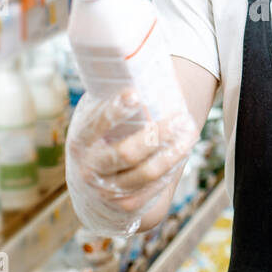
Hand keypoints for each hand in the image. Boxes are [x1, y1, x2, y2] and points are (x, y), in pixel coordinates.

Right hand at [65, 88, 199, 236]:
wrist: (90, 189)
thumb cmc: (100, 142)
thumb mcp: (95, 122)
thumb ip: (110, 101)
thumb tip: (138, 65)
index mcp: (81, 141)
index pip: (97, 125)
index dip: (115, 110)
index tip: (136, 94)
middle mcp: (90, 168)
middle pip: (128, 152)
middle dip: (158, 134)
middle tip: (180, 117)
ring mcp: (106, 190)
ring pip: (147, 172)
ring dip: (173, 152)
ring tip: (190, 133)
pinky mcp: (125, 205)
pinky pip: (154, 187)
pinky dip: (171, 168)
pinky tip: (182, 151)